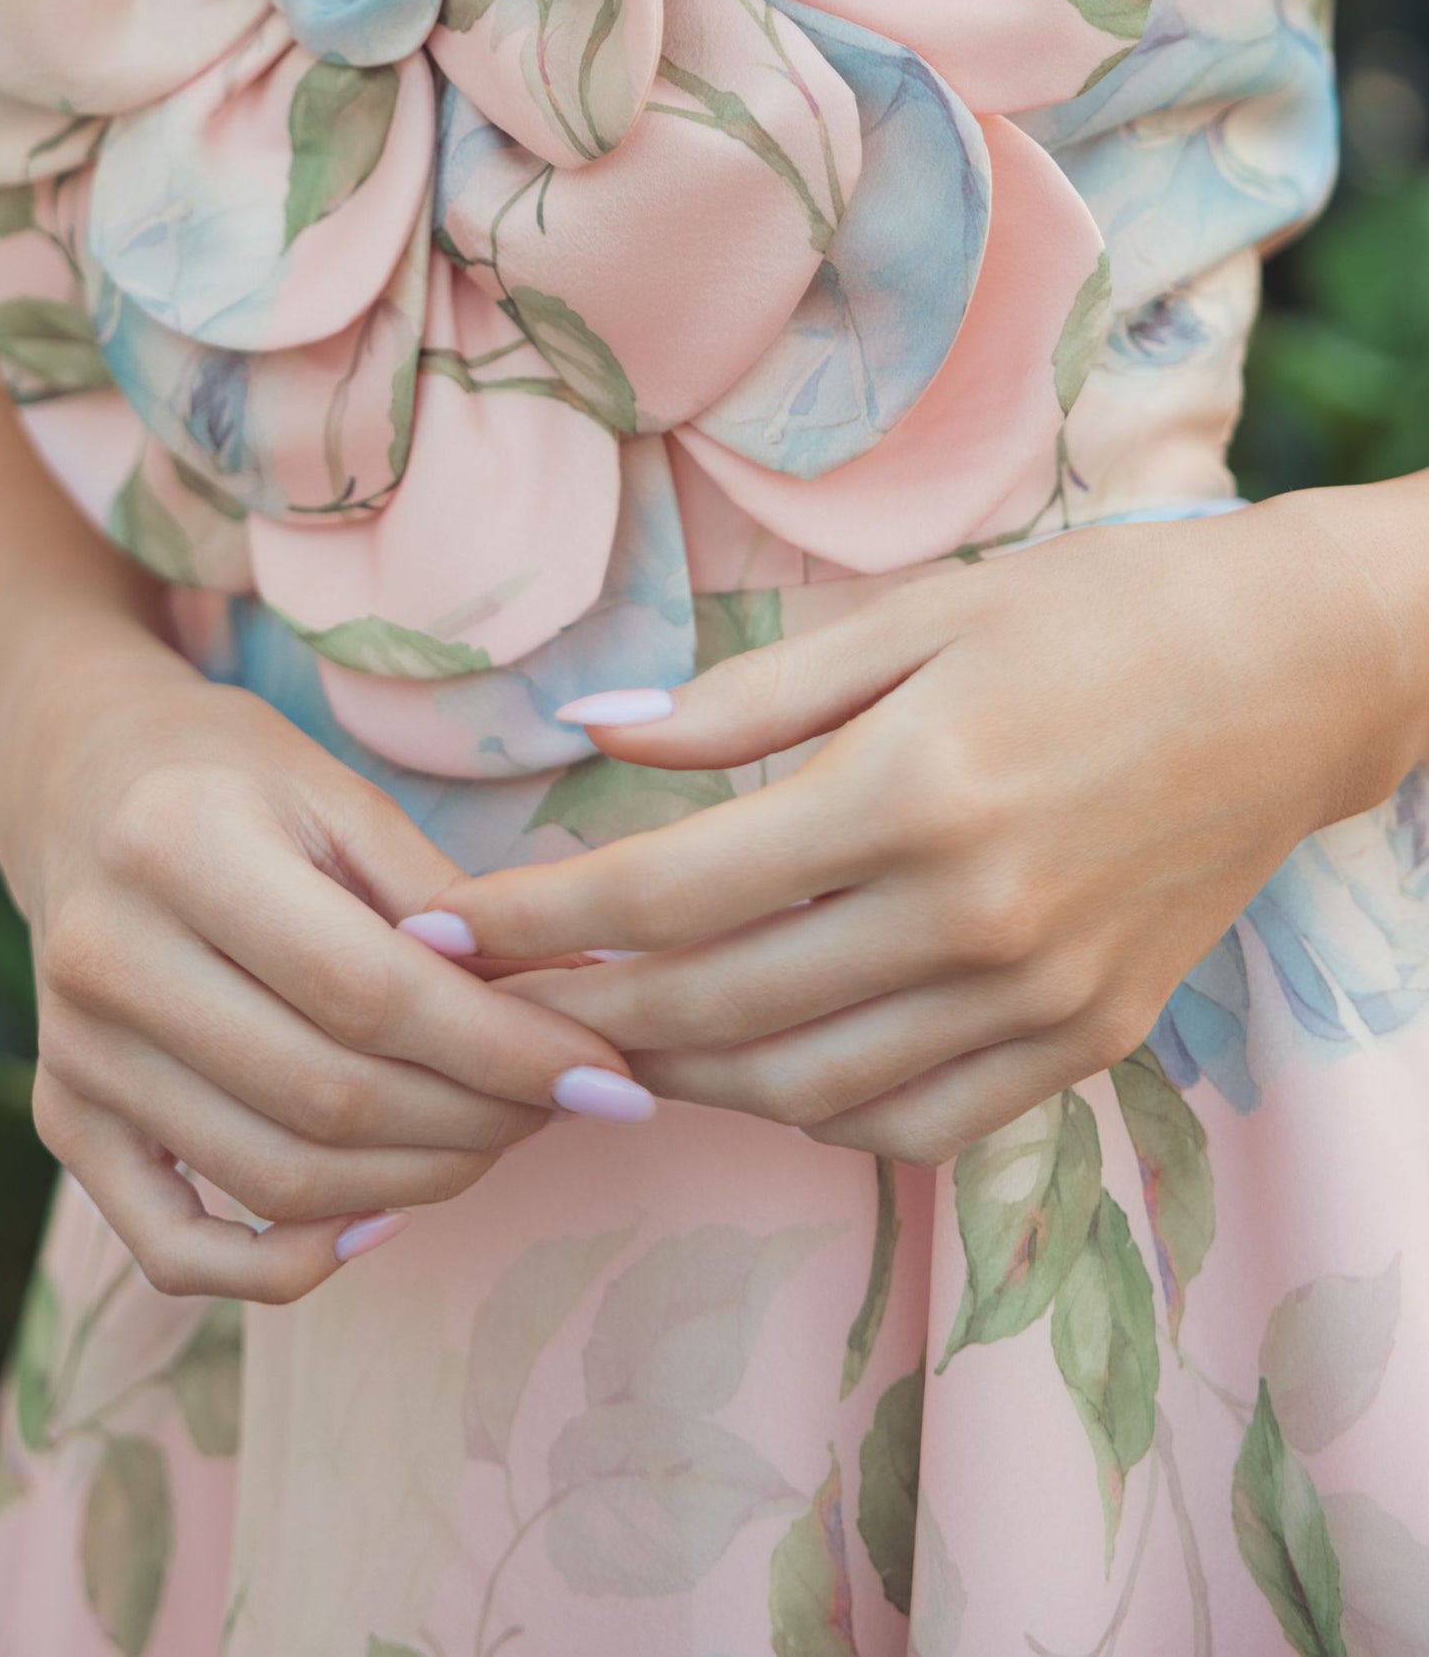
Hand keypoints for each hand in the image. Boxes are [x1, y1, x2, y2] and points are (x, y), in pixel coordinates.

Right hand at [0, 634, 645, 1303]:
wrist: (79, 781)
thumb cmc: (233, 776)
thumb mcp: (339, 794)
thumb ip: (446, 902)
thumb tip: (584, 998)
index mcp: (178, 846)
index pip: (366, 991)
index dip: (501, 1049)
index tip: (606, 1074)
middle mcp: (105, 957)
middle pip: (326, 1096)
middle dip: (476, 1120)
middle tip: (564, 1106)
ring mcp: (72, 1052)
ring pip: (273, 1180)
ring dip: (413, 1184)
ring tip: (496, 1139)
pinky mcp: (60, 1120)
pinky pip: (173, 1250)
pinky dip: (280, 1267)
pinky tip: (372, 1228)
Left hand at [429, 493, 1424, 1166]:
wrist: (1290, 676)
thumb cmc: (1091, 612)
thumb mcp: (912, 615)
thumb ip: (743, 695)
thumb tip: (591, 735)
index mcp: (912, 789)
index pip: (670, 892)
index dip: (539, 920)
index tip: (447, 926)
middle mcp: (972, 917)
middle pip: (717, 1006)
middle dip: (579, 1007)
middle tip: (489, 994)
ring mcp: (1038, 998)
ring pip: (803, 1090)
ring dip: (682, 1072)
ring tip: (604, 1026)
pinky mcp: (1086, 1042)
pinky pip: (916, 1125)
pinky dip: (812, 1110)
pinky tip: (755, 1062)